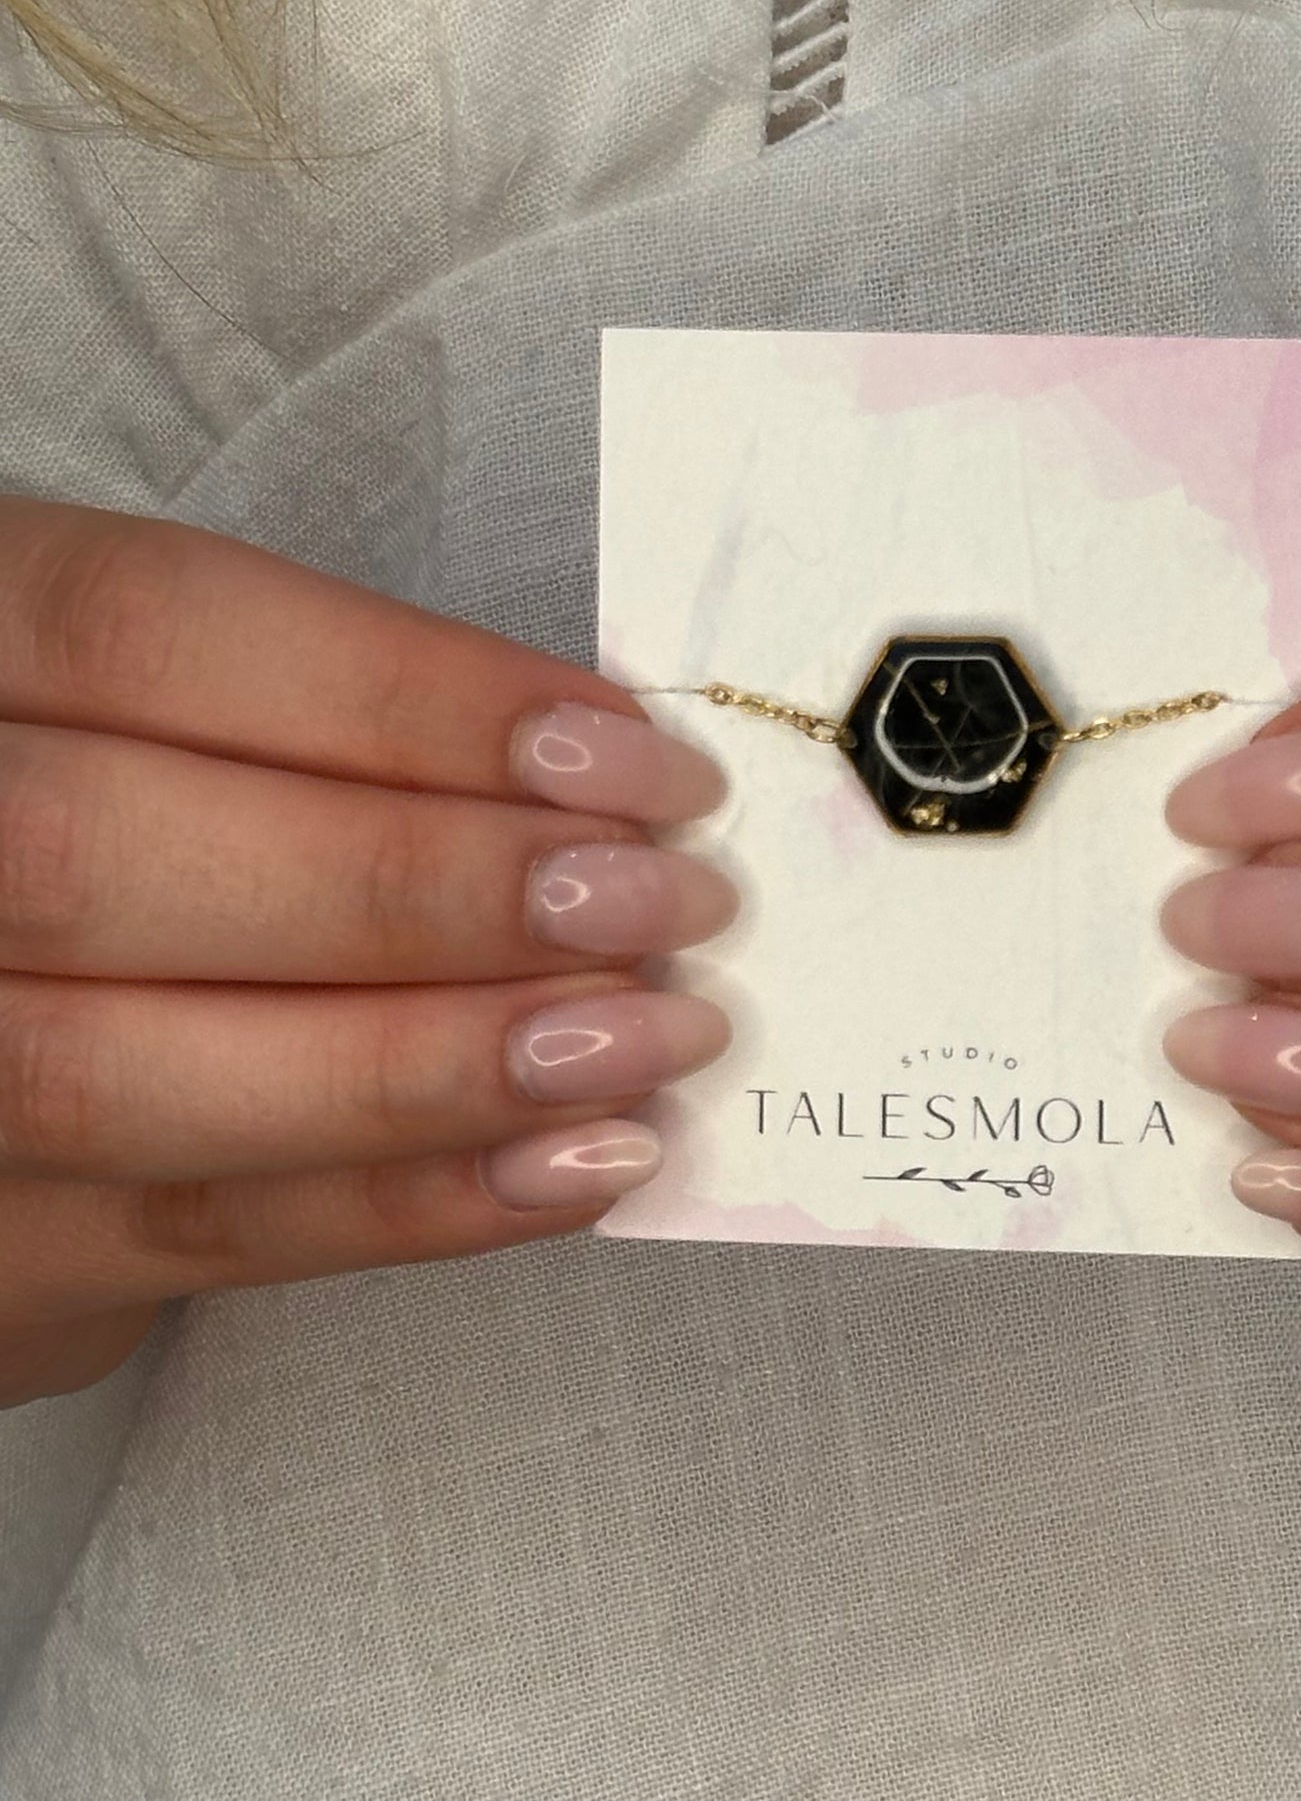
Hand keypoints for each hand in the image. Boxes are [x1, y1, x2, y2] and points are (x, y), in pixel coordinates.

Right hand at [0, 499, 733, 1407]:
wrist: (12, 1003)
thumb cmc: (127, 824)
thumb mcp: (174, 715)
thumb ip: (327, 729)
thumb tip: (601, 777)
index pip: (153, 635)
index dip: (412, 697)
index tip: (629, 760)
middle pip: (110, 859)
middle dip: (428, 886)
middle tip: (664, 902)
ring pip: (133, 1075)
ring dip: (439, 1061)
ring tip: (651, 1036)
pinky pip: (197, 1235)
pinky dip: (411, 1202)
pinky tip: (576, 1162)